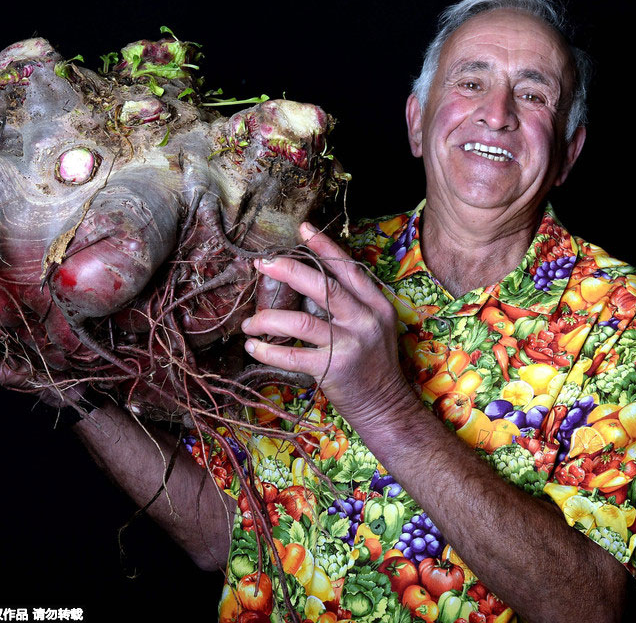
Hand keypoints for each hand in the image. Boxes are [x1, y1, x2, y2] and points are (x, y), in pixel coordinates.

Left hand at [240, 223, 416, 428]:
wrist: (386, 406)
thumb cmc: (373, 364)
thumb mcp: (373, 326)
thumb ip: (349, 304)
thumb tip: (308, 280)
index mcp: (375, 305)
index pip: (347, 268)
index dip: (324, 246)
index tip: (302, 229)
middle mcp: (364, 320)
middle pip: (322, 286)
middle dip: (288, 270)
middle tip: (263, 263)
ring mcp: (349, 345)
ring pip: (301, 321)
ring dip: (269, 318)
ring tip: (250, 321)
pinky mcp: (332, 369)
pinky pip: (292, 355)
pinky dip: (267, 350)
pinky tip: (253, 346)